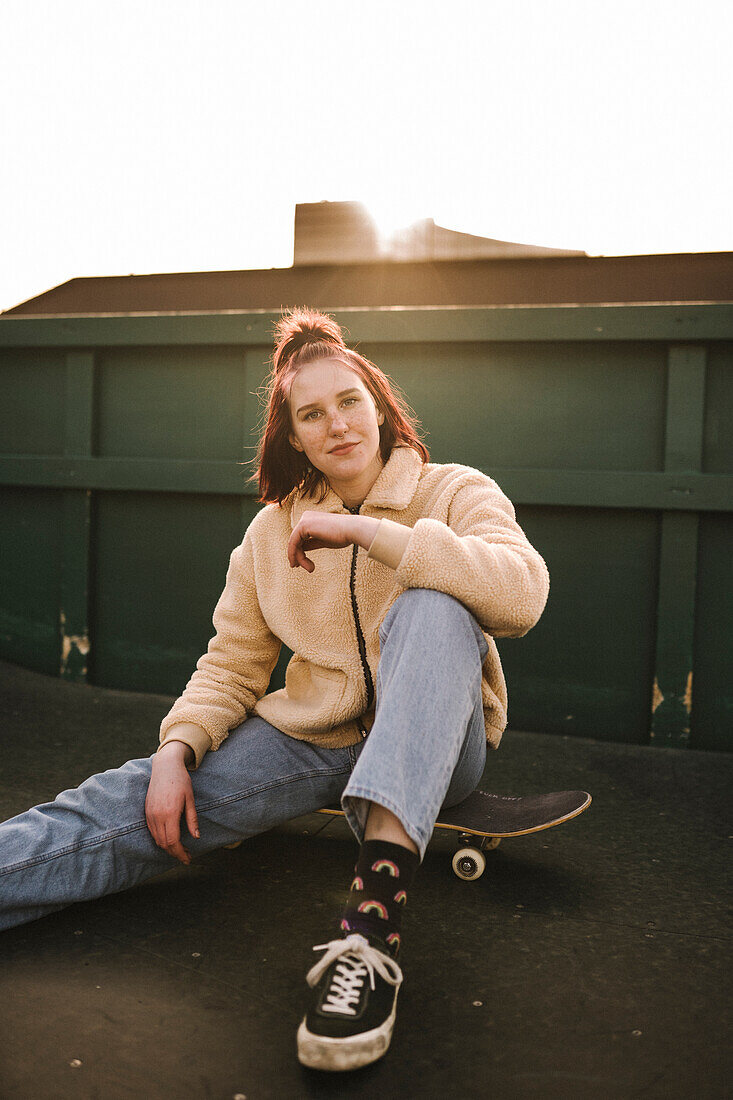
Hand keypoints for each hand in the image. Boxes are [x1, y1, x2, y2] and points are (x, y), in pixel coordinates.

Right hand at [145, 743, 199, 863]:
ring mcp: (150, 814)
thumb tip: (196, 837)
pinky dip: (160, 839)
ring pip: (157, 839)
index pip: (173, 841)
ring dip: (168, 847)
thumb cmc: (181, 781)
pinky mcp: (147, 811)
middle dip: (175, 853)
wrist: (165, 767)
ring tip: (180, 849)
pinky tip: (170, 839)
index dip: (180, 853)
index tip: (188, 859)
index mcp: (170, 813)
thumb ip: (192, 819)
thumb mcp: (190, 799)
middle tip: (186, 856)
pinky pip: (152, 831)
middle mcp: (157, 816)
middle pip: (164, 843)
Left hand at [287, 511, 357, 571]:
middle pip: (295, 540)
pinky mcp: (303, 525)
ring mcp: (303, 520)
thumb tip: (301, 550)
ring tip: (310, 569)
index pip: (300, 537)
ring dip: (299, 558)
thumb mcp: (324, 541)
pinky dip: (296, 555)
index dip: (298, 552)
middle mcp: (306, 517)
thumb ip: (312, 543)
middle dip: (298, 556)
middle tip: (303, 568)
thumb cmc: (343, 535)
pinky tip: (302, 564)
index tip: (301, 565)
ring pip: (293, 543)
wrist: (353, 530)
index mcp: (311, 519)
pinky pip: (293, 543)